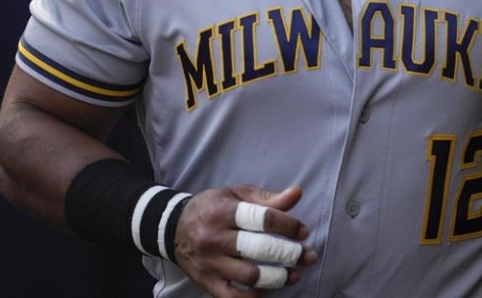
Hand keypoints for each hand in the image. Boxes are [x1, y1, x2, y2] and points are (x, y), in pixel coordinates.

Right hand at [174, 184, 317, 296]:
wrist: (173, 229)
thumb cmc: (211, 208)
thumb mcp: (235, 194)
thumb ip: (266, 197)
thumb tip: (296, 194)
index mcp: (222, 211)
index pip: (261, 218)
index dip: (288, 225)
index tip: (303, 231)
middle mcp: (214, 238)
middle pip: (259, 249)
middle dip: (289, 254)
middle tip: (308, 256)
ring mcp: (210, 263)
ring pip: (251, 276)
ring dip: (279, 277)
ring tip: (295, 274)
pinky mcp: (207, 283)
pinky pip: (234, 297)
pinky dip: (256, 296)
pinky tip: (270, 288)